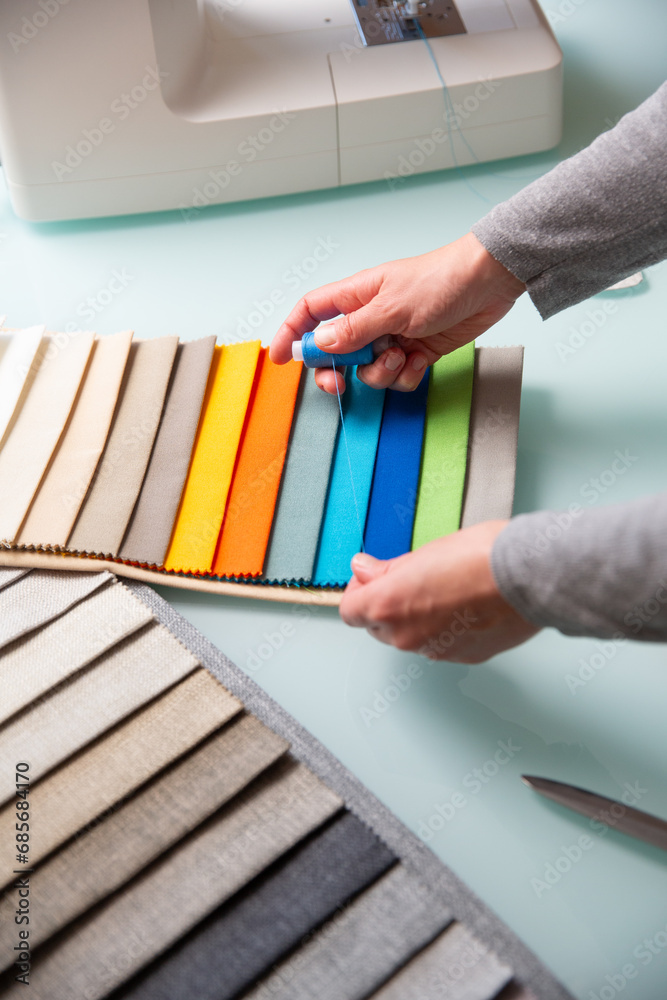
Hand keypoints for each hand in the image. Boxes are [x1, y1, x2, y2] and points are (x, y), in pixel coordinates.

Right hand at [270, 232, 524, 393]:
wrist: (489, 282)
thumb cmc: (440, 280)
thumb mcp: (391, 307)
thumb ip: (354, 330)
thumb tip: (320, 344)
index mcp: (356, 296)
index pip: (310, 313)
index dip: (292, 333)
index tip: (280, 357)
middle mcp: (371, 317)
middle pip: (335, 351)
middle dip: (336, 370)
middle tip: (341, 382)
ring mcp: (394, 335)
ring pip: (369, 369)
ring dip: (382, 372)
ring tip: (402, 354)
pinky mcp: (418, 350)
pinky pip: (399, 376)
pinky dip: (407, 375)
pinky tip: (420, 360)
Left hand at [340, 521, 539, 662]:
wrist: (531, 576)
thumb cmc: (481, 557)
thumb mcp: (424, 552)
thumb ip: (388, 570)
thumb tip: (364, 570)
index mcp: (388, 606)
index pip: (350, 611)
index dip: (359, 591)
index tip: (372, 577)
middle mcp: (407, 636)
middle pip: (377, 627)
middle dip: (386, 605)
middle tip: (410, 579)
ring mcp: (435, 651)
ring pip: (410, 638)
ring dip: (416, 619)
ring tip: (444, 589)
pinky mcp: (463, 657)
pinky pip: (440, 646)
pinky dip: (444, 630)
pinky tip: (464, 605)